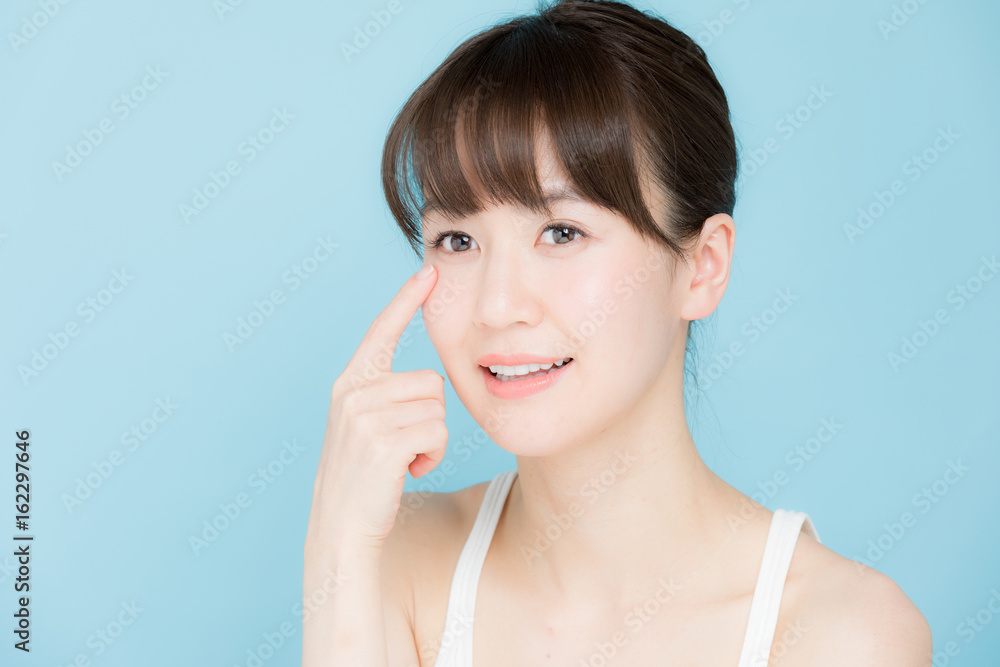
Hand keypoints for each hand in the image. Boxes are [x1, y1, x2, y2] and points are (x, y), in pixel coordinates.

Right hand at [306, 264, 447, 549]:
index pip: (382, 330)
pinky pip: (438, 433)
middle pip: (431, 381)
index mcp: (350, 384)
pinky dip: (433, 457)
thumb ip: (385, 396)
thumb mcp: (365, 427)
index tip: (429, 272)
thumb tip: (430, 382)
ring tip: (402, 460)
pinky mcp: (382, 443)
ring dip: (433, 440)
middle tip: (403, 446)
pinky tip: (407, 471)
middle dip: (430, 417)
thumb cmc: (364, 480)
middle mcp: (354, 393)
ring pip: (438, 408)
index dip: (406, 300)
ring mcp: (365, 417)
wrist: (340, 529)